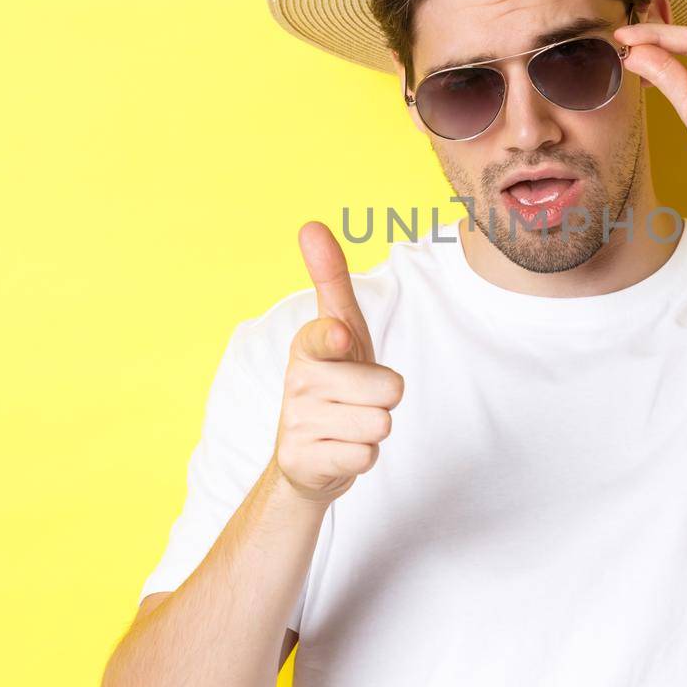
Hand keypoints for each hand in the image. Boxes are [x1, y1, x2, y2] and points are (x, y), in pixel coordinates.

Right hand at [274, 221, 403, 504]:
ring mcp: (297, 423)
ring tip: (350, 424)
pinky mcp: (303, 461)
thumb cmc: (335, 379)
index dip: (339, 340)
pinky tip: (340, 449)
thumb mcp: (339, 327)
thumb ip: (330, 278)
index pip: (330, 336)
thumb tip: (310, 225)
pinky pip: (367, 456)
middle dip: (385, 398)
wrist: (306, 454)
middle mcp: (297, 382)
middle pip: (390, 388)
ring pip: (381, 424)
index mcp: (307, 345)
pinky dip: (362, 456)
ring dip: (374, 428)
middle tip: (358, 399)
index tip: (341, 338)